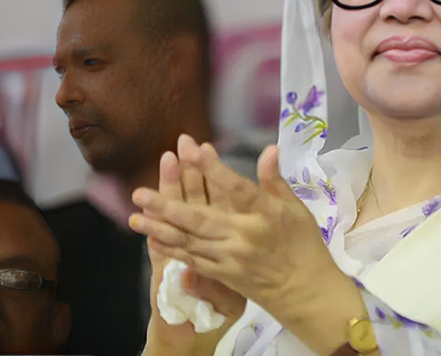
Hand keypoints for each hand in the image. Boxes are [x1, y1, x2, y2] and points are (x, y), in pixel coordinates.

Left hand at [130, 143, 365, 353]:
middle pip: (200, 219)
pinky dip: (172, 250)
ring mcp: (230, 258)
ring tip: (134, 217)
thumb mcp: (298, 209)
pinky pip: (193, 261)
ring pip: (189, 241)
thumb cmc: (304, 245)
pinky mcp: (223, 275)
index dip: (212, 168)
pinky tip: (152, 240)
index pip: (235, 188)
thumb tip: (269, 149)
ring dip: (160, 229)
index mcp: (265, 215)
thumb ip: (276, 181)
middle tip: (139, 193)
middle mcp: (243, 237)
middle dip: (168, 206)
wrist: (306, 292)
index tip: (190, 149)